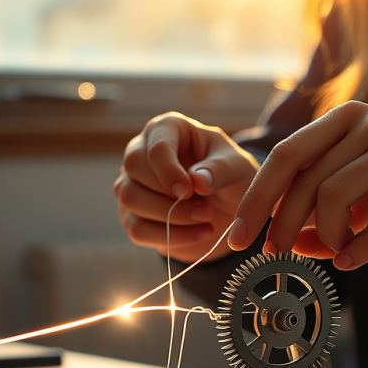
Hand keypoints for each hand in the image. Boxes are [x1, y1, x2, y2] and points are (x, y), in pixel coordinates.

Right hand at [114, 112, 259, 263]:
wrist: (230, 208)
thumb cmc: (231, 177)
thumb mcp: (238, 168)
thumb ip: (220, 169)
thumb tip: (197, 180)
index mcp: (168, 129)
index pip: (154, 145)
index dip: (168, 170)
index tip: (189, 191)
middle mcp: (143, 152)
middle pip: (133, 167)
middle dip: (168, 194)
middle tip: (205, 210)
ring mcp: (133, 183)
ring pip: (129, 197)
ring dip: (169, 217)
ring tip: (206, 219)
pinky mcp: (133, 215)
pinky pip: (137, 229)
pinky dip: (170, 237)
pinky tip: (199, 234)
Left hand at [228, 101, 367, 269]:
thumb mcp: (356, 181)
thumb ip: (318, 205)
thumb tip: (286, 244)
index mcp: (344, 120)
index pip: (285, 157)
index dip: (257, 200)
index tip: (238, 237)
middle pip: (307, 181)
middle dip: (283, 225)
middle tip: (276, 254)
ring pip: (336, 197)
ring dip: (326, 237)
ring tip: (334, 253)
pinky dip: (361, 250)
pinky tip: (351, 261)